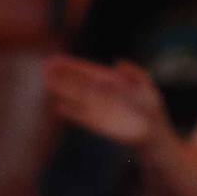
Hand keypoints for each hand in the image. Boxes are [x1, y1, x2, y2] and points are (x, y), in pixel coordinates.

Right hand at [46, 56, 169, 150]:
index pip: (87, 71)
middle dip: (61, 76)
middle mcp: (100, 93)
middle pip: (76, 82)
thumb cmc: (152, 109)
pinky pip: (79, 116)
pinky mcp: (95, 123)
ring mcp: (96, 108)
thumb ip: (134, 74)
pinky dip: (69, 112)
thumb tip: (117, 63)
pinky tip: (57, 107)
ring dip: (60, 90)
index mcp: (111, 81)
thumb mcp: (147, 88)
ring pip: (75, 97)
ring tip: (45, 83)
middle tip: (44, 69)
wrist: (152, 134)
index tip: (56, 60)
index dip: (71, 66)